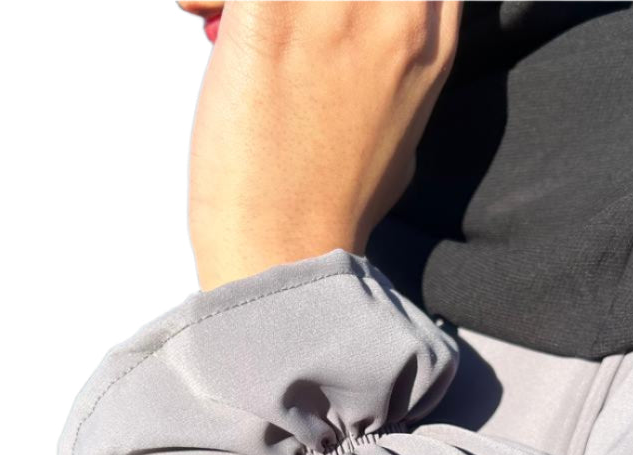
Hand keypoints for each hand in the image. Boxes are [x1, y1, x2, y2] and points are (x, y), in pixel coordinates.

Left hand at [187, 0, 460, 290]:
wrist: (291, 253)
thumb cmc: (339, 202)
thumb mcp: (403, 118)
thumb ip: (395, 54)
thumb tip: (369, 32)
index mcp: (433, 34)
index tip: (329, 4)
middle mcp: (395, 7)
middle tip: (275, 13)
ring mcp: (334, 6)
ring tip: (218, 10)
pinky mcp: (269, 15)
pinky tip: (199, 11)